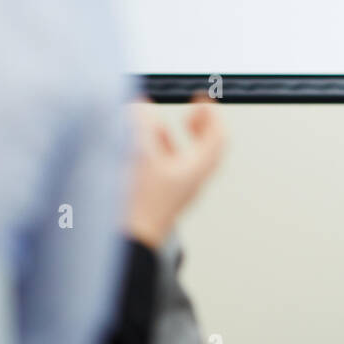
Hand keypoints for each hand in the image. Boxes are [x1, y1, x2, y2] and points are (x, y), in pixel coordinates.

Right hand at [125, 94, 226, 248]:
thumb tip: (142, 108)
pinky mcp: (156, 197)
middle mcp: (189, 181)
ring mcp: (173, 190)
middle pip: (207, 148)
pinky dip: (159, 150)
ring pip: (185, 158)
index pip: (218, 137)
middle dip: (200, 124)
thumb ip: (142, 126)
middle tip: (194, 109)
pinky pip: (166, 168)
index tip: (202, 99)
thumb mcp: (140, 156)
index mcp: (195, 170)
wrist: (124, 243)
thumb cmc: (137, 208)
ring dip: (177, 136)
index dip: (213, 114)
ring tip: (165, 122)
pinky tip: (141, 145)